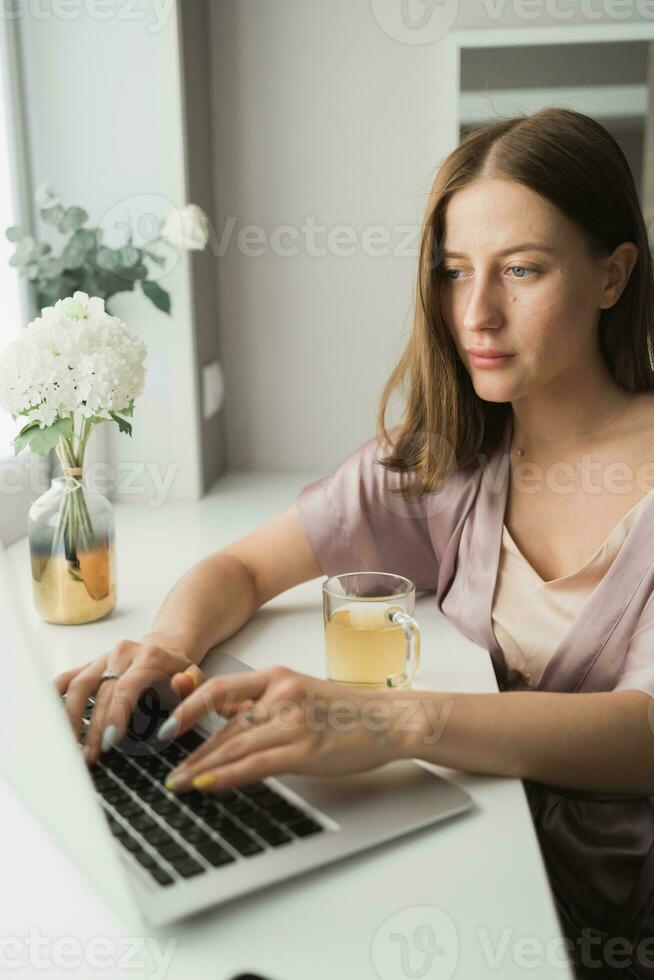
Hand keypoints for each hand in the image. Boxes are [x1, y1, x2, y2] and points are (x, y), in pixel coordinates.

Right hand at [54, 633, 206, 765]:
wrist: (167, 644)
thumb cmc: (180, 669)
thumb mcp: (195, 676)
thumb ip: (191, 683)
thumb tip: (181, 684)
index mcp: (148, 656)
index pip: (127, 687)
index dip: (117, 714)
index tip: (111, 741)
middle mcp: (122, 654)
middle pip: (101, 692)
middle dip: (95, 727)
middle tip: (91, 756)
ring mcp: (103, 658)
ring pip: (79, 685)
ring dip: (71, 717)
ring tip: (70, 746)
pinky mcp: (91, 664)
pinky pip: (68, 677)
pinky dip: (55, 696)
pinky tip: (50, 718)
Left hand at [156, 665, 415, 793]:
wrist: (389, 720)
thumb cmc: (347, 711)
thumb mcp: (300, 691)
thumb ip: (264, 701)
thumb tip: (226, 714)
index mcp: (277, 677)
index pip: (220, 689)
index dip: (188, 708)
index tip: (166, 727)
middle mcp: (281, 695)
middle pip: (223, 724)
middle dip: (190, 750)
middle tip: (166, 769)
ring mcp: (293, 722)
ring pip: (234, 745)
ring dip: (201, 768)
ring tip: (179, 783)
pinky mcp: (304, 749)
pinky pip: (256, 764)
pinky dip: (226, 775)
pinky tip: (206, 784)